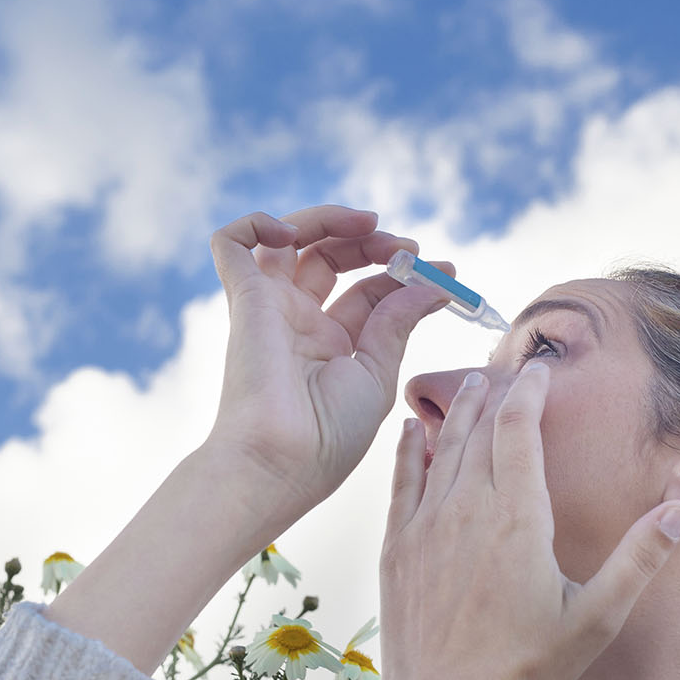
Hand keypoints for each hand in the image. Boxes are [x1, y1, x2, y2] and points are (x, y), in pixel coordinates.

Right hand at [204, 206, 450, 517]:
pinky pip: (231, 242)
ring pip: (287, 238)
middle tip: (407, 248)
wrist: (281, 461)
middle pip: (331, 256)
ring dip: (329, 218)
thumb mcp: (377, 374)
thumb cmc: (329, 436)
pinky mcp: (243, 298)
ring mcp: (269, 307)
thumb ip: (398, 322)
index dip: (407, 274)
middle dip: (373, 242)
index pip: (369, 290)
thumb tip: (434, 286)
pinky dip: (257, 222)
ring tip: (368, 224)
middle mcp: (299, 322)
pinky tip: (292, 233)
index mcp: (333, 346)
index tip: (448, 271)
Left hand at [358, 364, 679, 679]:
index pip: (520, 428)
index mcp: (519, 517)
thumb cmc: (524, 669)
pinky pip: (401, 479)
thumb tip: (679, 509)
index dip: (529, 390)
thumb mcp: (595, 619)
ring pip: (439, 447)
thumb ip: (637, 560)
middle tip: (505, 367)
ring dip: (456, 411)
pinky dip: (407, 449)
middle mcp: (468, 508)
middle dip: (494, 392)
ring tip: (469, 385)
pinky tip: (410, 430)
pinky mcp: (399, 545)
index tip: (538, 368)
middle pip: (479, 428)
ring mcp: (426, 524)